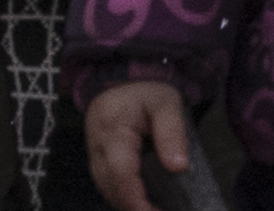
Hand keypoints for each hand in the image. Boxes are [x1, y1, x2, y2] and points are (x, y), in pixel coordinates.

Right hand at [84, 74, 195, 210]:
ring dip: (129, 204)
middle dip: (134, 208)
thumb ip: (172, 133)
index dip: (137, 202)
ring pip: (107, 190)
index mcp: (112, 133)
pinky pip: (108, 185)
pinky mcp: (98, 161)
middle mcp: (97, 149)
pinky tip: (144, 201)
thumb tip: (179, 168)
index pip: (122, 176)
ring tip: (156, 209)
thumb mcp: (166, 103)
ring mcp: (94, 156)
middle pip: (111, 189)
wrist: (122, 76)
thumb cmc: (146, 88)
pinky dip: (124, 196)